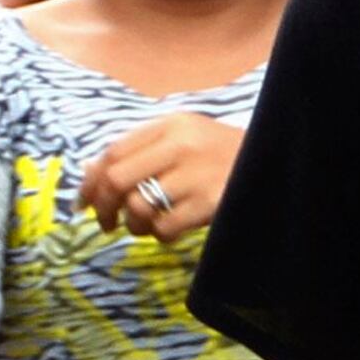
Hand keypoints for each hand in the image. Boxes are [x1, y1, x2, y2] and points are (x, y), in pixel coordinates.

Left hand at [85, 111, 245, 239]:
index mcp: (170, 124)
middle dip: (103, 208)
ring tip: (145, 226)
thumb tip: (89, 175)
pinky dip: (159, 235)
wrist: (276, 164)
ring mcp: (196, 174)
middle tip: (106, 224)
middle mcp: (181, 145)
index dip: (90, 182)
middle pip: (117, 179)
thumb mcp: (182, 139)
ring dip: (134, 225)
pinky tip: (170, 230)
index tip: (83, 203)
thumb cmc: (219, 155)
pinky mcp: (210, 203)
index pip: (113, 152)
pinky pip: (164, 227)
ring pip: (139, 207)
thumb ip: (139, 151)